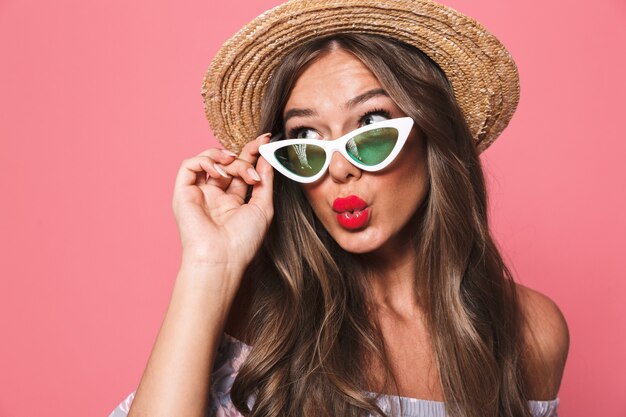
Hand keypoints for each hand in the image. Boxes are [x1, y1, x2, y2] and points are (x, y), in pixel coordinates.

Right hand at [172, 133, 273, 275]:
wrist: (221, 258)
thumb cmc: (243, 241)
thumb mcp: (263, 206)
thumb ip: (264, 180)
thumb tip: (267, 157)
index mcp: (232, 201)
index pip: (241, 169)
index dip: (253, 153)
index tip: (266, 140)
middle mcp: (215, 196)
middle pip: (228, 163)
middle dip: (245, 153)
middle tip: (258, 150)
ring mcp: (198, 194)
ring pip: (209, 160)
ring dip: (227, 157)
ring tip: (239, 166)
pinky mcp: (183, 193)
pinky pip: (189, 165)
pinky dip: (206, 161)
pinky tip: (221, 173)